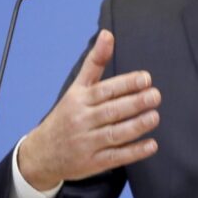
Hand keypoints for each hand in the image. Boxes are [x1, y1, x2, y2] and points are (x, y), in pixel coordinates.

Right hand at [18, 29, 160, 190]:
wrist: (42, 154)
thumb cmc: (66, 115)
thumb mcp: (77, 88)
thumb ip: (94, 62)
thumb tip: (108, 34)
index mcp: (79, 100)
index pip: (104, 90)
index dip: (125, 84)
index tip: (145, 78)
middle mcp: (82, 120)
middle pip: (111, 111)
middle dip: (134, 103)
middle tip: (155, 95)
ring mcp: (87, 143)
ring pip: (114, 134)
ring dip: (136, 126)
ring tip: (155, 116)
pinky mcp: (93, 163)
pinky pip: (115, 157)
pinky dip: (134, 152)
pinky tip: (151, 145)